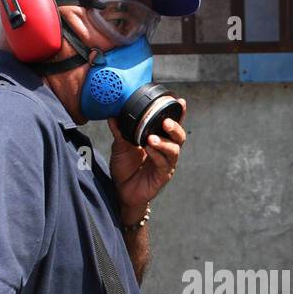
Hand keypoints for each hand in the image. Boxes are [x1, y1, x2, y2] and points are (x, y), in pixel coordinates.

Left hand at [107, 98, 185, 219]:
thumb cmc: (125, 168)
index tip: (179, 101)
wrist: (121, 191)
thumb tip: (113, 115)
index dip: (178, 114)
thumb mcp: (120, 147)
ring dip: (164, 143)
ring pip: (174, 150)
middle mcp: (166, 151)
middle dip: (175, 127)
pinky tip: (148, 150)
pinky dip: (157, 155)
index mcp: (159, 140)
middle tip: (165, 122)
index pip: (171, 125)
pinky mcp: (162, 176)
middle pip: (179, 137)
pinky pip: (163, 164)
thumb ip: (120, 131)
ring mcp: (166, 164)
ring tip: (151, 138)